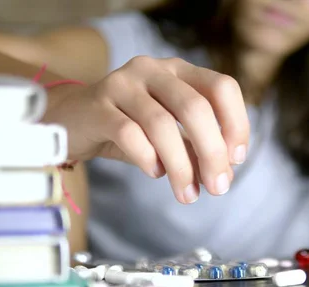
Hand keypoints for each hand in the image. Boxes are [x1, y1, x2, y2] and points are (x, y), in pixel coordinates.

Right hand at [45, 56, 249, 203]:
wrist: (72, 120)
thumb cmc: (128, 127)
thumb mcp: (168, 135)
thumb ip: (195, 148)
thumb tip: (223, 175)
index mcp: (179, 71)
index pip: (222, 87)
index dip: (236, 123)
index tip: (236, 159)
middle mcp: (153, 69)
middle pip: (195, 107)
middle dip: (212, 152)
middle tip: (218, 187)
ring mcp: (123, 83)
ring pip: (162, 124)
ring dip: (181, 166)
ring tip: (187, 194)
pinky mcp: (98, 105)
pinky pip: (129, 133)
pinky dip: (147, 158)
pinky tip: (154, 173)